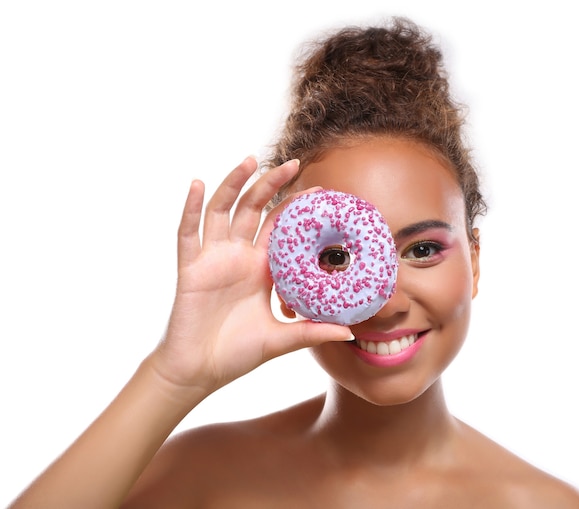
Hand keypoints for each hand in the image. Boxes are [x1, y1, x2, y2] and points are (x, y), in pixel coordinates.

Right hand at [150, 157, 351, 396]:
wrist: (199, 371)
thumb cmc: (237, 354)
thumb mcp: (280, 340)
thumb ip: (312, 333)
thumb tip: (350, 333)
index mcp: (260, 269)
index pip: (280, 228)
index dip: (296, 208)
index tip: (320, 191)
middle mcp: (238, 256)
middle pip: (253, 210)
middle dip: (271, 185)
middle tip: (293, 163)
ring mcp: (213, 259)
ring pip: (222, 212)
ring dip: (233, 185)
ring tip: (250, 161)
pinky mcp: (190, 268)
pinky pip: (188, 234)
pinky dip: (191, 209)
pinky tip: (199, 184)